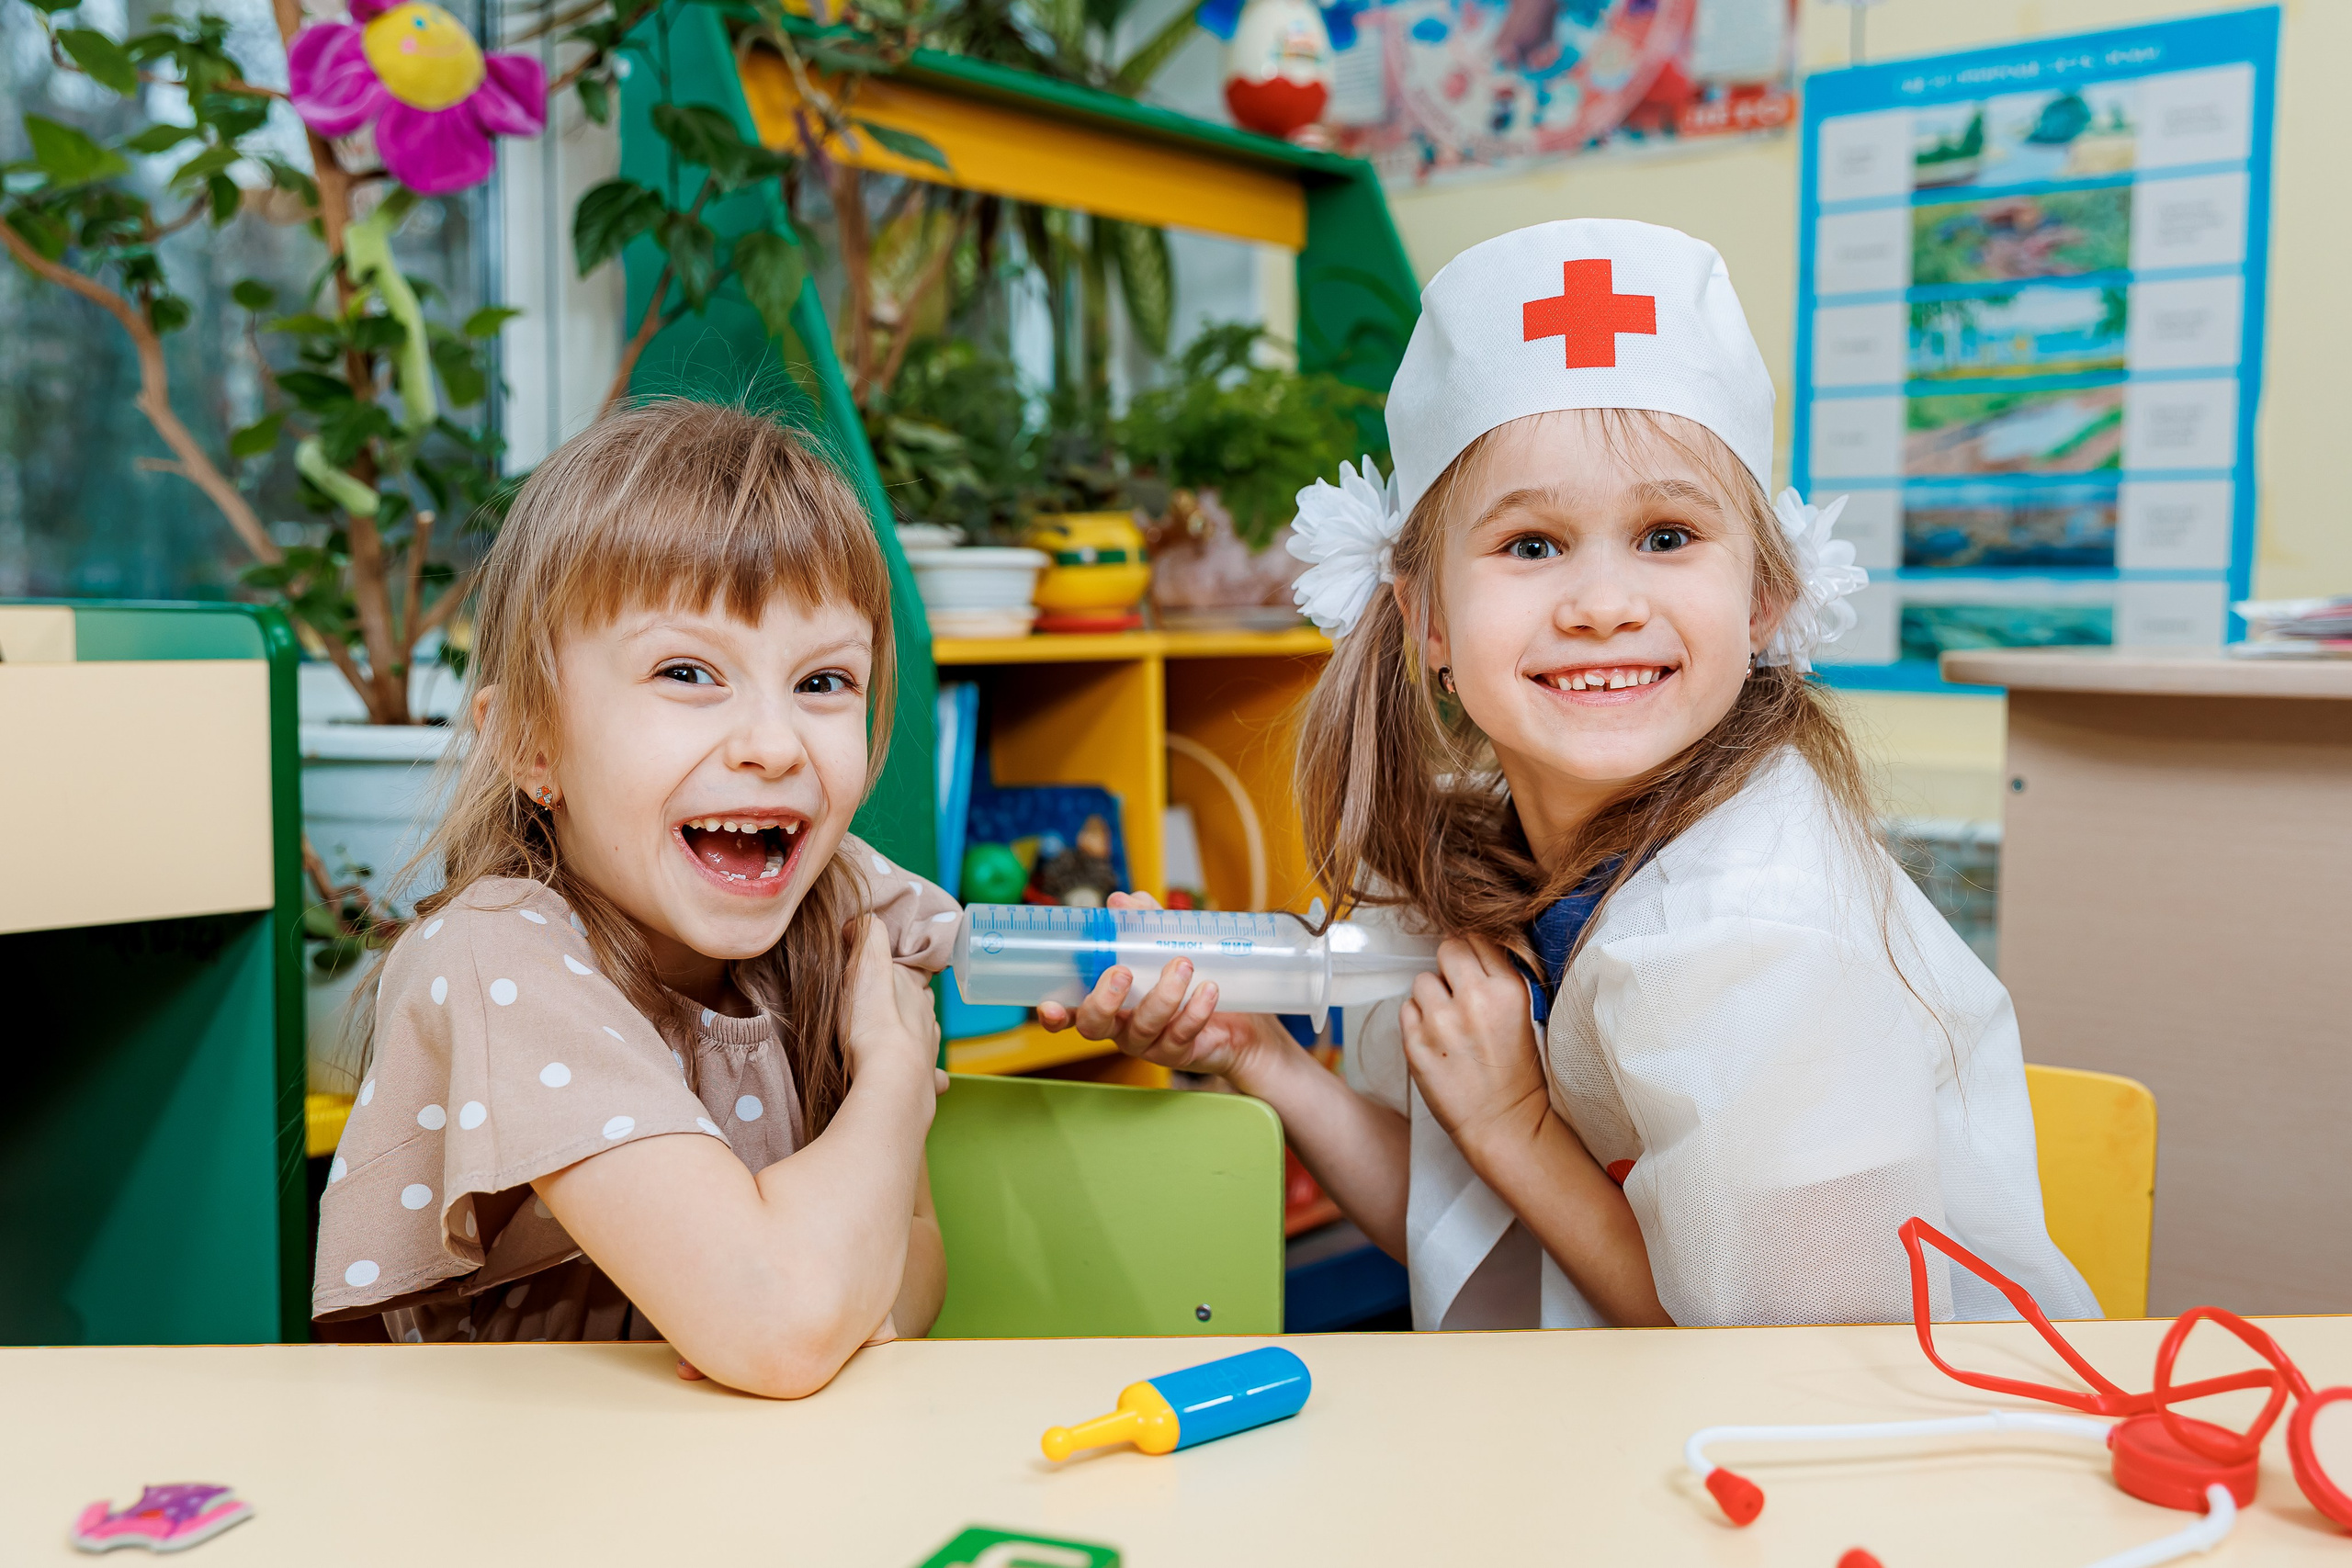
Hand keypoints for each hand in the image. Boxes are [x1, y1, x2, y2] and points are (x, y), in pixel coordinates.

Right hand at [842, 916, 944, 1092]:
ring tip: (901, 1037)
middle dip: (912, 1000)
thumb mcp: (865, 965)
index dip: (908, 967)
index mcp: (912, 988)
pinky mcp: (925, 1080)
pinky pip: (933, 1076)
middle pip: (922, 1001)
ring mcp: (928, 1049)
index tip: (897, 968)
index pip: (916, 970)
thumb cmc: (875, 1022)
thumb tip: (863, 920)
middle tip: (892, 1003)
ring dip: (919, 1033)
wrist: (891, 1077)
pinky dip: (931, 1075)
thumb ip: (867, 936)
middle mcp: (925, 1016)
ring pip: (928, 1034)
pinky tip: (929, 1078)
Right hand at [1035, 892, 1284, 1080]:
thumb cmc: (1197, 982)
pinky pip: (1182, 1034)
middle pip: (1095, 1027)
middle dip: (1104, 1000)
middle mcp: (1122, 1027)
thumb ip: (1145, 924)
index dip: (1056, 1013)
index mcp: (1111, 1002)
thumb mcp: (1170, 945)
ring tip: (1183, 965)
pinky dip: (1195, 1010)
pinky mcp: (1181, 1053)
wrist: (1245, 1022)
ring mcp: (1150, 1044)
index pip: (1073, 1012)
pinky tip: (1209, 989)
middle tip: (1122, 971)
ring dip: (1163, 994)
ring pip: (1143, 1028)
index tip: (1051, 1004)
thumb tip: (1123, 900)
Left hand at [1399, 935, 1548, 1163]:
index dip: (1473, 952)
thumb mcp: (1526, 1013)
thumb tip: (1471, 945)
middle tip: (1457, 990)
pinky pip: (1406, 1009)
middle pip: (1447, 949)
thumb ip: (1499, 977)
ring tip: (1447, 1020)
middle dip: (1450, 965)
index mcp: (1508, 990)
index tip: (1472, 968)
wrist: (1505, 1122)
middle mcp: (1474, 1000)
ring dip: (1432, 995)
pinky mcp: (1416, 1044)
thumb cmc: (1517, 1071)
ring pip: (1422, 980)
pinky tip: (1436, 1038)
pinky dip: (1417, 1020)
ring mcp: (1441, 1022)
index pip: (1478, 939)